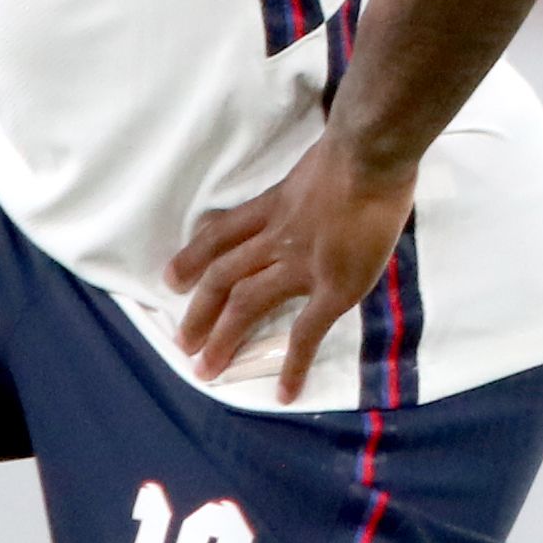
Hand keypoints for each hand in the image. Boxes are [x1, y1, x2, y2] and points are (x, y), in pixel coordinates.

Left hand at [168, 138, 420, 400]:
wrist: (371, 156)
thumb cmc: (356, 149)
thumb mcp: (316, 163)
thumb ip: (310, 185)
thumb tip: (319, 190)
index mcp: (273, 206)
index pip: (222, 234)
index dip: (193, 257)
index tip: (172, 278)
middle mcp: (275, 238)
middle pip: (223, 276)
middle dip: (199, 313)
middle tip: (182, 343)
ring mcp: (300, 265)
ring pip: (246, 304)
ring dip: (223, 338)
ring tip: (206, 369)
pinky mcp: (332, 288)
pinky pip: (307, 332)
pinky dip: (294, 365)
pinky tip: (285, 392)